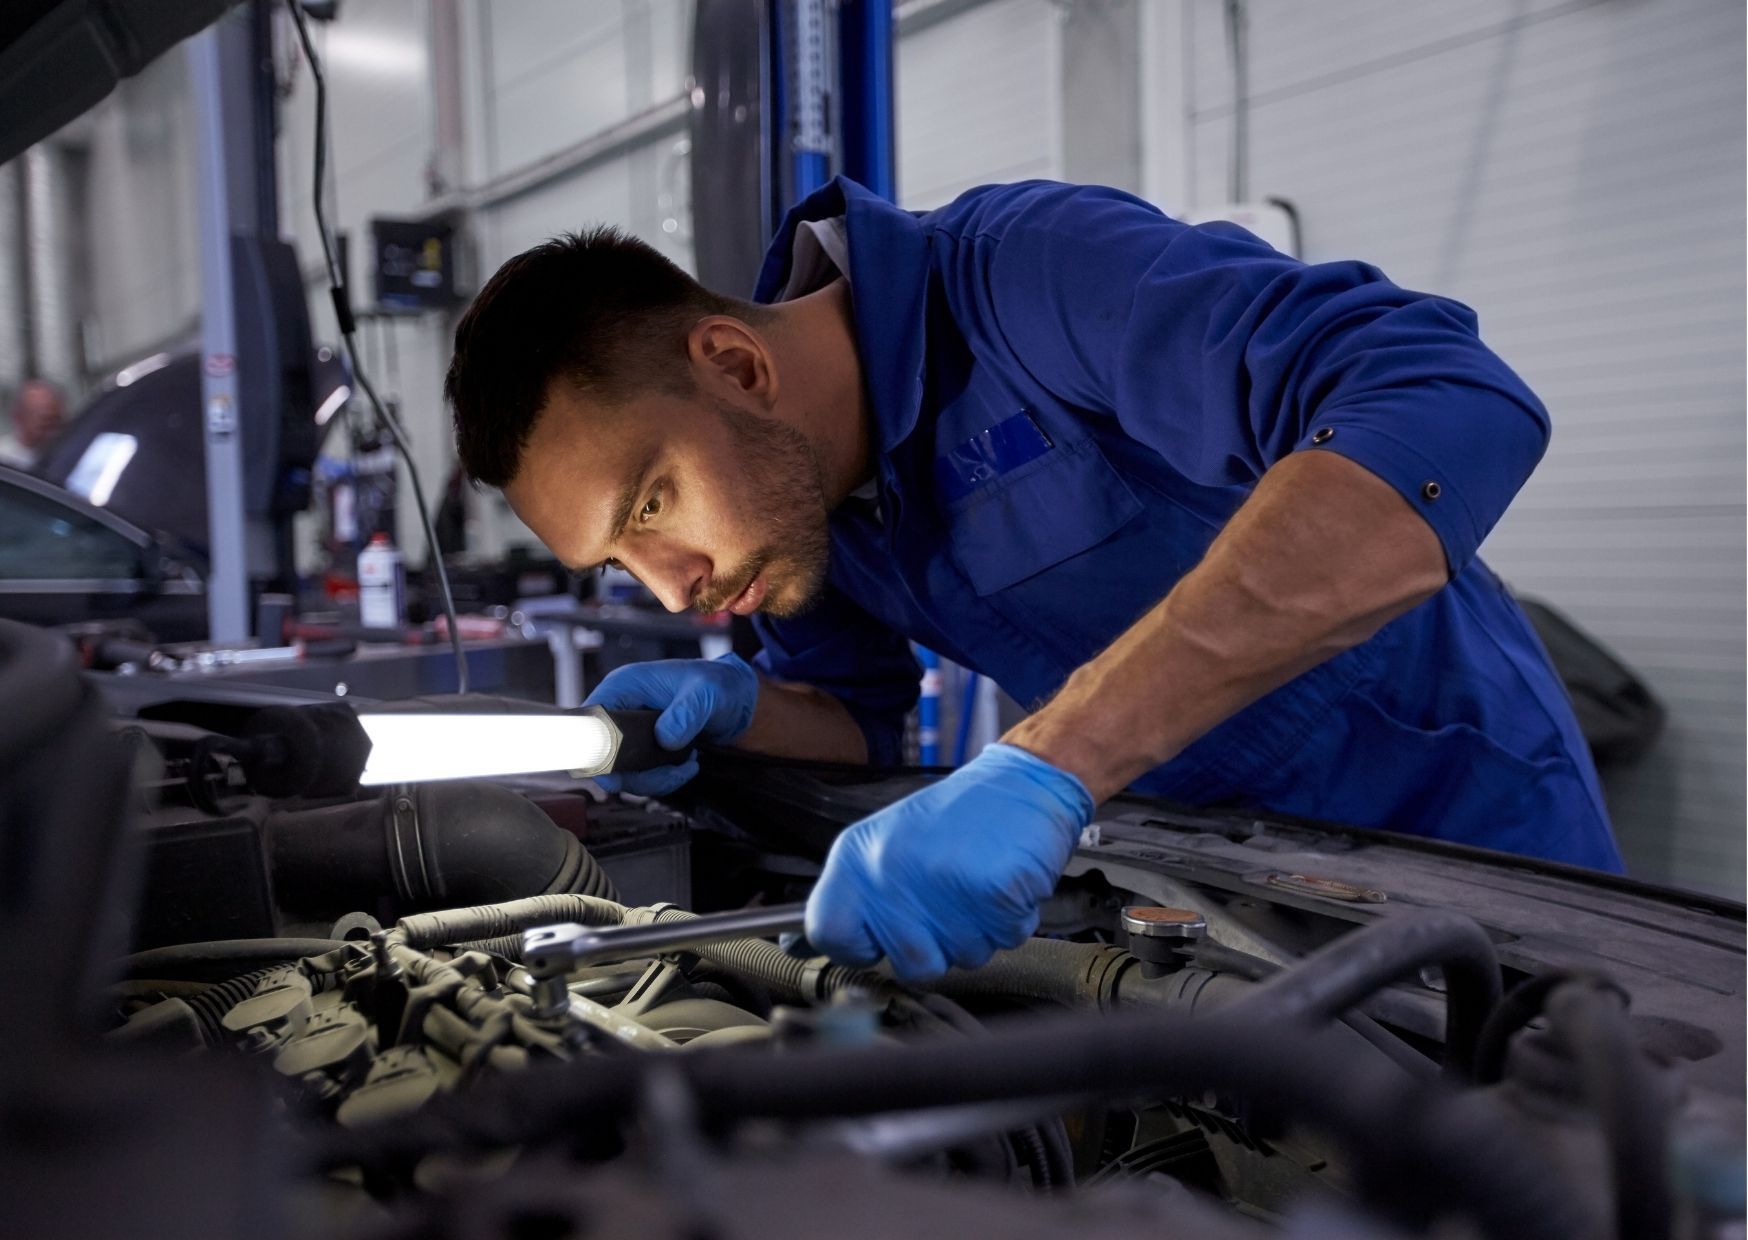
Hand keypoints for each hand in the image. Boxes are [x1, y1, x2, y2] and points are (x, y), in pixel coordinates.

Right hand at [582, 655, 758, 795]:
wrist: (735, 698)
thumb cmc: (717, 683)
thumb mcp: (706, 693)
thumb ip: (686, 714)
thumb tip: (665, 738)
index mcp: (625, 687)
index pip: (591, 721)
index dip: (594, 750)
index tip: (614, 775)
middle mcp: (622, 709)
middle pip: (603, 755)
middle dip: (634, 774)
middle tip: (667, 774)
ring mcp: (632, 731)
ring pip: (623, 771)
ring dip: (654, 779)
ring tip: (687, 766)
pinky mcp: (644, 748)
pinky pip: (641, 775)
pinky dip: (663, 779)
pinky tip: (687, 766)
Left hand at [805, 743, 1093, 981]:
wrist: (1023, 780)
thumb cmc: (958, 817)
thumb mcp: (885, 845)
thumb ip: (848, 897)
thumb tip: (794, 944)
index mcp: (857, 857)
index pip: (827, 932)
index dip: (856, 947)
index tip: (877, 939)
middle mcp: (892, 870)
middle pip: (909, 964)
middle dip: (938, 945)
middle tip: (949, 900)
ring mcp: (942, 883)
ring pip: (963, 958)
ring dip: (979, 931)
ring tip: (977, 883)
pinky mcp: (993, 892)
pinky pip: (1005, 939)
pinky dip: (1013, 919)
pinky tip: (1003, 881)